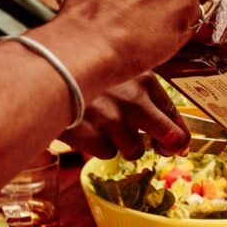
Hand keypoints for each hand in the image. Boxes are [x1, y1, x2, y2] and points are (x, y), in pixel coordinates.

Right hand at [60, 73, 188, 160]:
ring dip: (123, 145)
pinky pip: (107, 153)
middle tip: (157, 147)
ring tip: (106, 126)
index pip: (176, 116)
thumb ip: (149, 100)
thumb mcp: (123, 75)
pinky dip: (99, 145)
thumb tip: (179, 141)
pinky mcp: (90, 135)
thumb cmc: (91, 76)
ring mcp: (111, 119)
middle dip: (165, 147)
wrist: (47, 73)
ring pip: (135, 151)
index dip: (180, 136)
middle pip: (170, 139)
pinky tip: (88, 127)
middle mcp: (133, 100)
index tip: (177, 145)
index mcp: (145, 81)